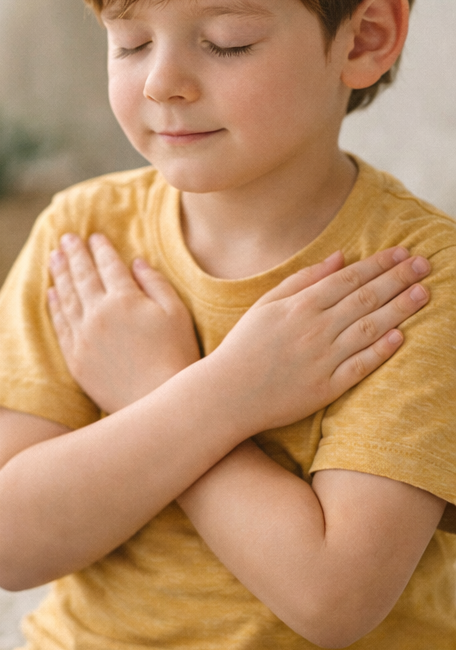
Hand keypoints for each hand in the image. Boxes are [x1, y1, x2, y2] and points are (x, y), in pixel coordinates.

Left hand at [47, 233, 200, 413]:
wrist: (156, 401)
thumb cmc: (175, 355)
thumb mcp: (175, 313)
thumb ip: (154, 283)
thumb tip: (136, 262)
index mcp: (125, 299)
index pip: (108, 265)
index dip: (100, 248)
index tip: (94, 236)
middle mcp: (98, 314)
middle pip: (82, 276)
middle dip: (74, 254)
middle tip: (66, 238)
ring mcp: (83, 337)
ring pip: (66, 298)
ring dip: (59, 274)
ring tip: (53, 257)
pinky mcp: (76, 359)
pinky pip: (61, 326)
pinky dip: (55, 307)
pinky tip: (51, 294)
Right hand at [209, 246, 430, 433]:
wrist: (224, 396)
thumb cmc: (242, 349)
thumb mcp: (265, 305)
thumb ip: (303, 280)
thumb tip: (340, 258)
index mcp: (300, 306)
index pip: (350, 278)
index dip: (380, 263)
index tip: (404, 253)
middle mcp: (314, 329)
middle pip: (366, 298)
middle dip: (399, 279)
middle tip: (425, 266)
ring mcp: (321, 360)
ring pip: (369, 328)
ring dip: (399, 309)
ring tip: (423, 293)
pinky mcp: (324, 389)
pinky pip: (359, 367)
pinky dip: (380, 351)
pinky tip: (400, 336)